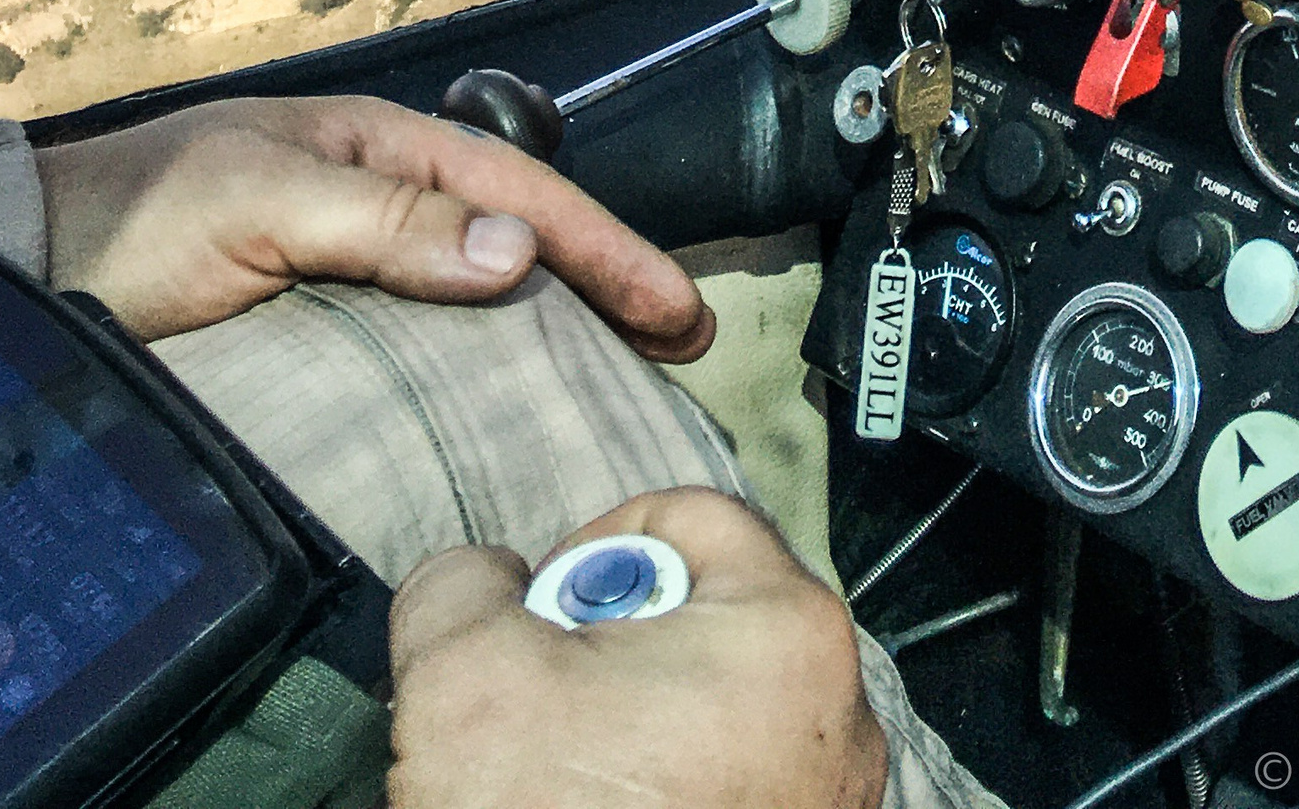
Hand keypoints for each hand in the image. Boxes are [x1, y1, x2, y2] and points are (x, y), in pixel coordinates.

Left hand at [34, 96, 713, 357]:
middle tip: (681, 342)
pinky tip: (515, 399)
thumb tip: (518, 250)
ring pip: (478, 296)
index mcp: (381, 150)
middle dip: (606, 283)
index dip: (607, 249)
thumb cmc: (141, 215)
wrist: (38, 267)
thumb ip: (386, 221)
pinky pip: (426, 348)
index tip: (676, 308)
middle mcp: (381, 203)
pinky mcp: (324, 334)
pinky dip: (487, 368)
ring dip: (557, 327)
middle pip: (517, 240)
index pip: (522, 195)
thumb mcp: (263, 199)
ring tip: (623, 373)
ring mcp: (354, 269)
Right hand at [390, 490, 886, 808]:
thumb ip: (464, 583)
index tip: (542, 621)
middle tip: (548, 714)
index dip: (591, 550)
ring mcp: (829, 802)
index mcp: (787, 630)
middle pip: (706, 616)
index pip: (687, 518)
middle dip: (613, 652)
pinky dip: (669, 795)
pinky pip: (730, 788)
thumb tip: (484, 580)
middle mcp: (838, 711)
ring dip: (635, 732)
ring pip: (714, 709)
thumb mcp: (460, 671)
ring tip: (568, 784)